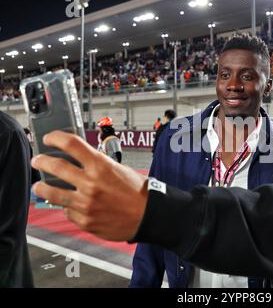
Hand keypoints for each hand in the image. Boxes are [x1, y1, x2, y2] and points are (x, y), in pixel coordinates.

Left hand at [32, 131, 147, 240]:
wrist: (149, 215)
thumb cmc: (138, 192)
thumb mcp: (120, 169)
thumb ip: (98, 164)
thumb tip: (80, 160)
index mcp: (101, 166)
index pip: (71, 144)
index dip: (55, 137)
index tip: (49, 138)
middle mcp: (91, 183)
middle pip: (55, 166)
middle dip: (41, 161)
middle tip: (38, 160)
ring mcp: (86, 203)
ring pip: (52, 193)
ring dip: (42, 188)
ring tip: (39, 186)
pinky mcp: (85, 220)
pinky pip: (68, 211)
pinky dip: (69, 207)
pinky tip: (72, 205)